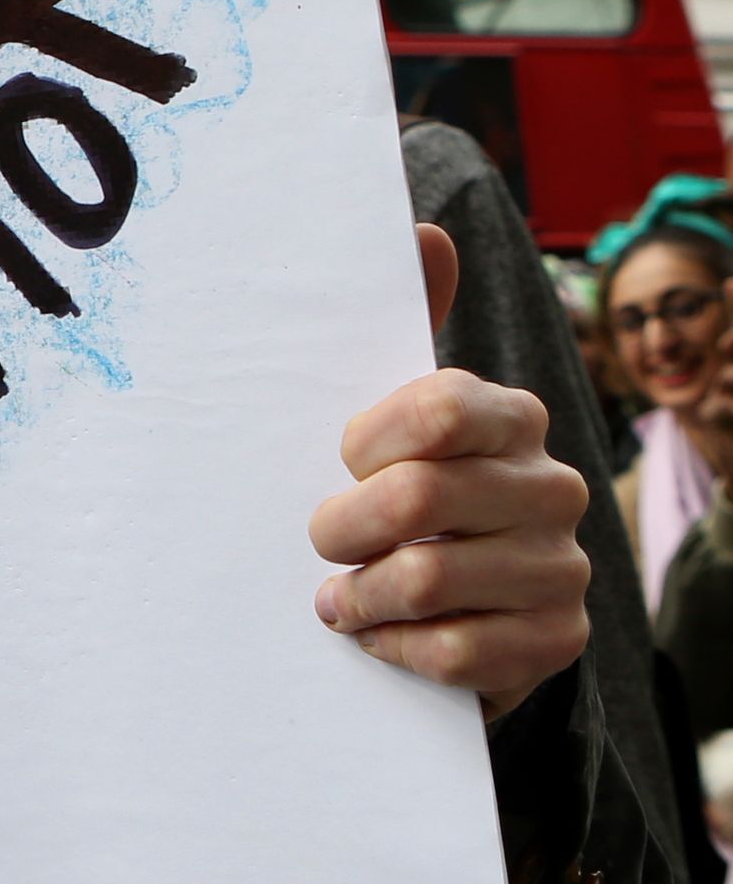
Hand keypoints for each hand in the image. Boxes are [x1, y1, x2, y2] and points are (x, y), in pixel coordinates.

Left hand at [312, 266, 589, 717]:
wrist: (457, 612)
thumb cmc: (404, 498)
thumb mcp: (392, 422)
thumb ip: (405, 328)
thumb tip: (425, 232)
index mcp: (512, 418)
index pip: (438, 408)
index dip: (366, 444)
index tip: (342, 461)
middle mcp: (554, 486)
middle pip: (418, 498)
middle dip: (341, 528)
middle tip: (321, 541)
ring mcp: (562, 566)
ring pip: (427, 579)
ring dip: (359, 596)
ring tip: (341, 597)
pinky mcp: (556, 640)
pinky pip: (454, 651)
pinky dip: (394, 647)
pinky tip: (379, 637)